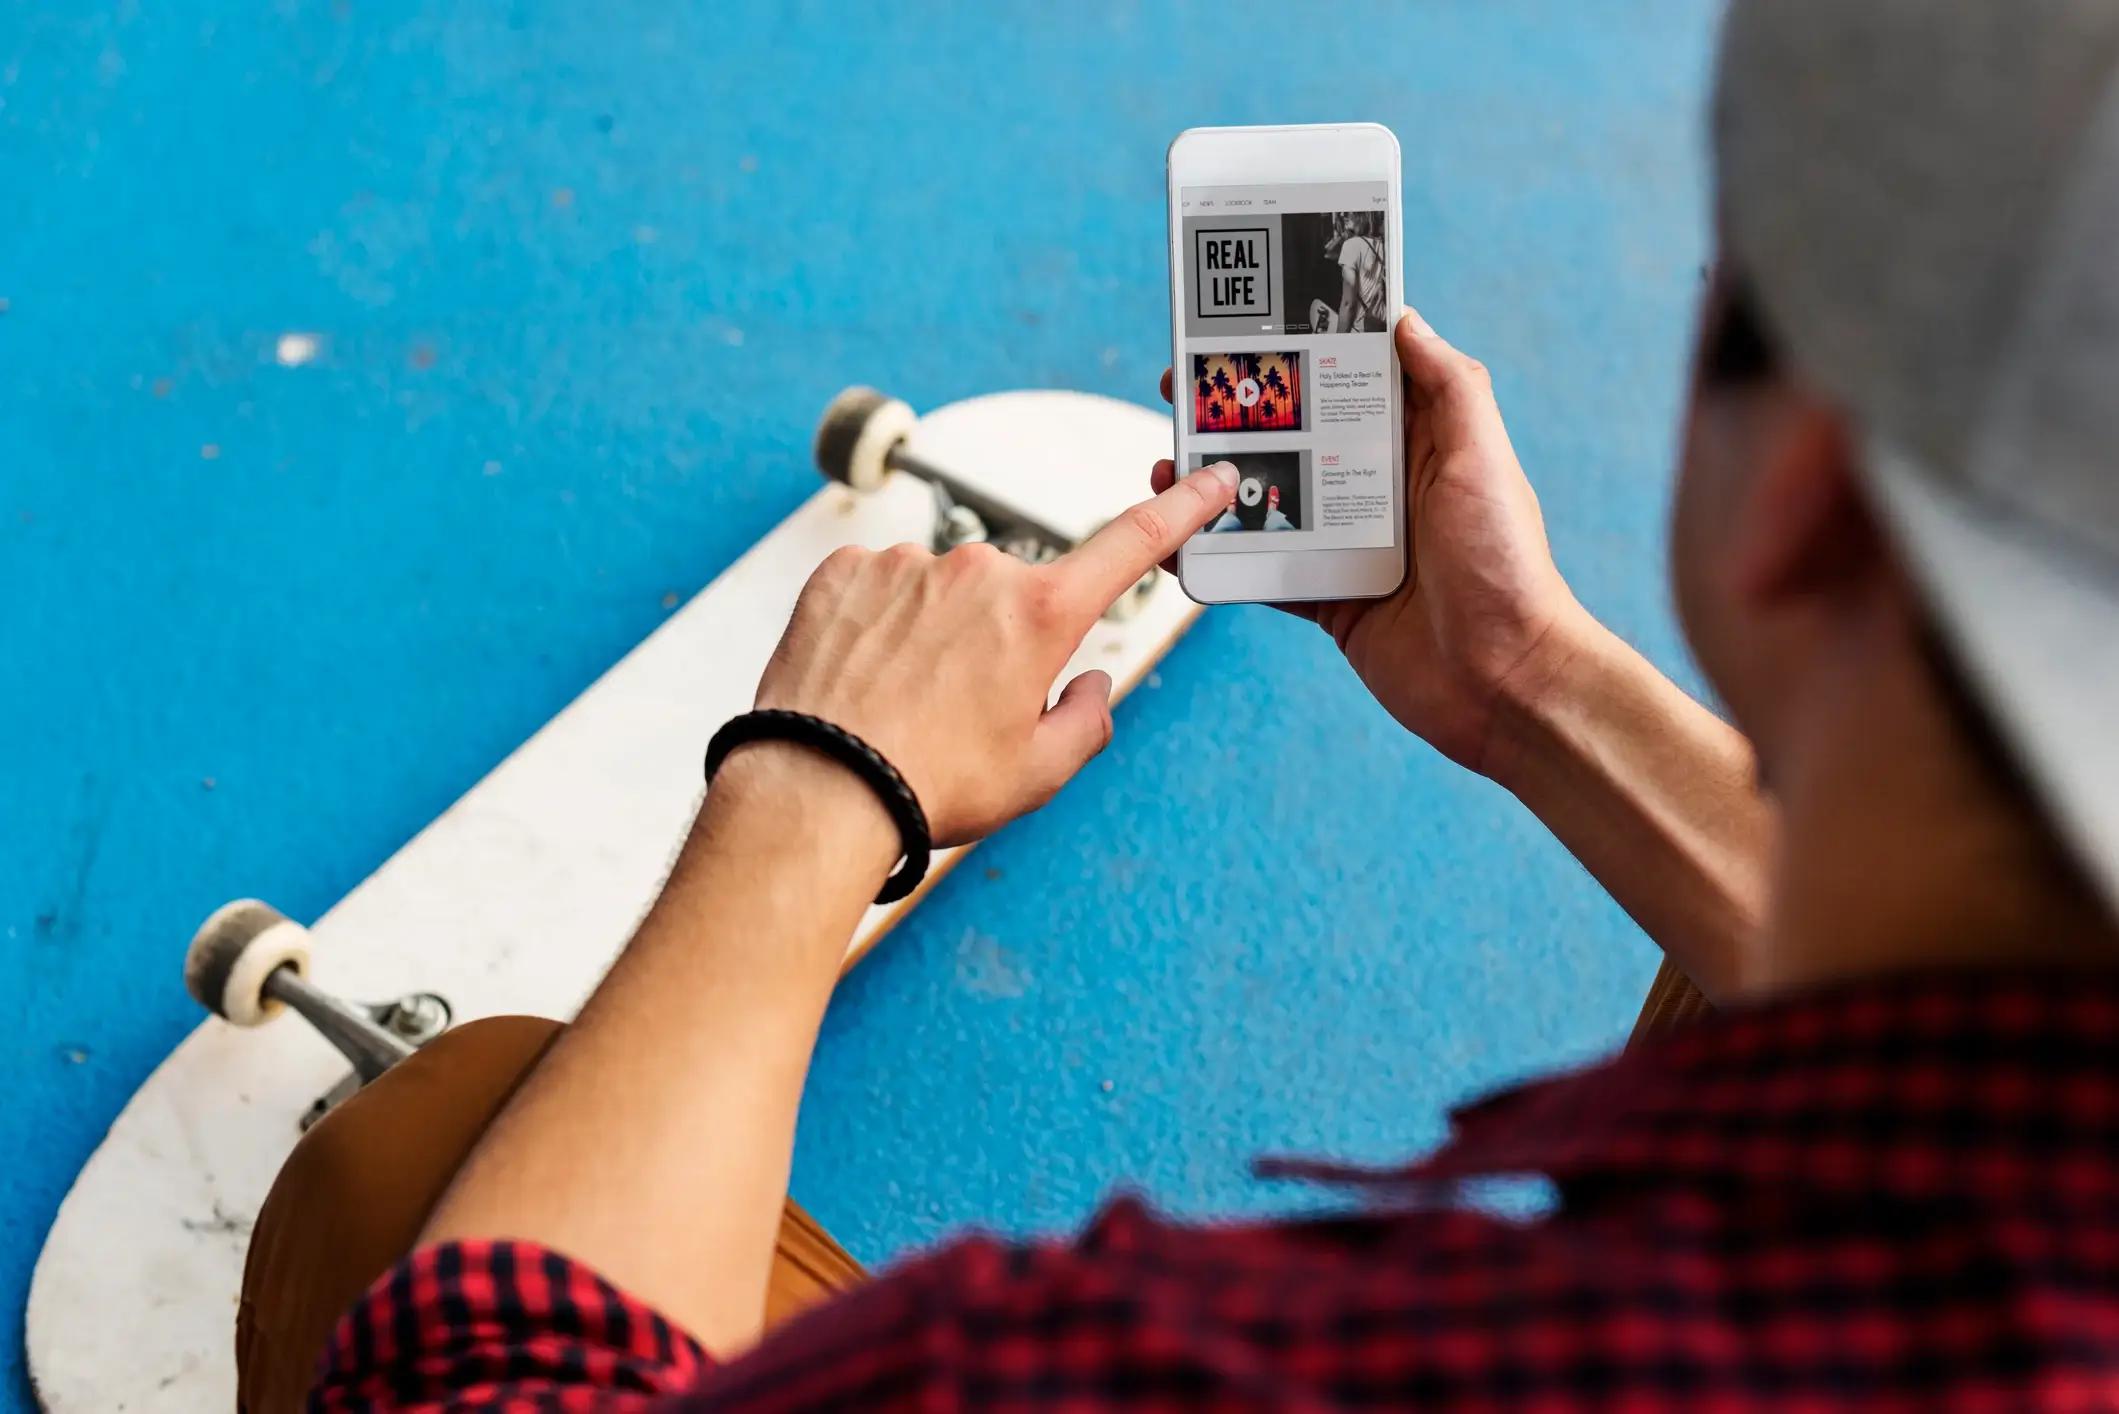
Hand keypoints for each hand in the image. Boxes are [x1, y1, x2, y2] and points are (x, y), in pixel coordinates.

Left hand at [746, 462, 1238, 844]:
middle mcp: (980, 570)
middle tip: (958, 714)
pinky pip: (879, 588)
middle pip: (1014, 598)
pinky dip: (878, 627)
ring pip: (942, 594)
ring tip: (898, 705)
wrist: (814, 789)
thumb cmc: (933, 786)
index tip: (1212, 480)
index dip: (1179, 510)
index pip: (1131, 546)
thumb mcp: (1038, 774)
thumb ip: (1088, 721)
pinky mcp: (844, 570)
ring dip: (933, 635)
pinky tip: (861, 678)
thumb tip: (1090, 681)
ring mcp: (907, 564)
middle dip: (1000, 644)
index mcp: (1041, 615)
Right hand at [1157, 310, 1582, 776]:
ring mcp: (1349, 544)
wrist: (1502, 683)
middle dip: (1238, 412)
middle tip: (1181, 390)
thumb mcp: (1483, 461)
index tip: (1251, 325)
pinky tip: (1181, 542)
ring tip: (1168, 466)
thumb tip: (1406, 320)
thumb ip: (1450, 388)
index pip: (1354, 379)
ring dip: (1215, 483)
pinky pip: (1263, 568)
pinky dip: (1221, 556)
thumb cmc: (1506, 568)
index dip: (1305, 349)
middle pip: (1295, 434)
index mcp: (1420, 444)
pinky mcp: (1328, 598)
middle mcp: (1380, 488)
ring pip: (1267, 500)